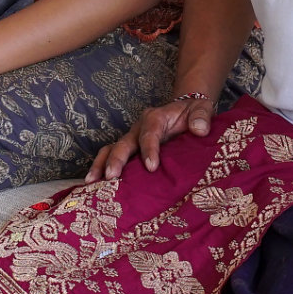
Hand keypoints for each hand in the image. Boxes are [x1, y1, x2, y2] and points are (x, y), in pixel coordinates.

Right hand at [86, 95, 215, 181]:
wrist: (185, 111)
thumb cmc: (193, 112)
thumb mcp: (201, 108)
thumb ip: (201, 117)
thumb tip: (199, 129)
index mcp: (156, 118)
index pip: (149, 133)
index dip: (149, 149)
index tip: (152, 167)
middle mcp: (139, 127)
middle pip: (124, 143)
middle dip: (116, 159)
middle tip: (111, 177)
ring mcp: (131, 138)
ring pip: (111, 149)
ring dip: (101, 165)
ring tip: (91, 182)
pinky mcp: (129, 148)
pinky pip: (111, 156)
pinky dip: (101, 168)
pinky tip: (93, 184)